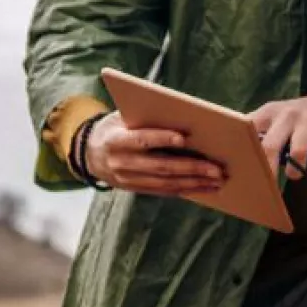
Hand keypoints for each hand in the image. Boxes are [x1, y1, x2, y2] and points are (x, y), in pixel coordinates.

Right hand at [84, 112, 223, 194]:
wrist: (88, 155)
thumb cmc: (114, 128)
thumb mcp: (121, 117)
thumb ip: (144, 116)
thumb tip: (180, 114)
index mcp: (115, 140)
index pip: (141, 140)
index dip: (161, 139)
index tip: (183, 138)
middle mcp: (121, 163)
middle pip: (161, 166)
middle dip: (191, 168)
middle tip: (216, 168)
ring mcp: (128, 180)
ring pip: (166, 183)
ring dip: (195, 183)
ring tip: (217, 179)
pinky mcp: (136, 189)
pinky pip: (165, 191)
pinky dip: (187, 190)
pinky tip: (205, 187)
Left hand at [251, 93, 306, 182]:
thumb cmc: (297, 121)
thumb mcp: (275, 119)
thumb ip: (257, 133)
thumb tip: (236, 159)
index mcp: (268, 112)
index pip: (249, 132)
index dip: (244, 153)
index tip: (243, 172)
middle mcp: (287, 114)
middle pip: (270, 146)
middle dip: (267, 170)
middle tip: (266, 187)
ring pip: (298, 153)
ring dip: (294, 172)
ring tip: (294, 175)